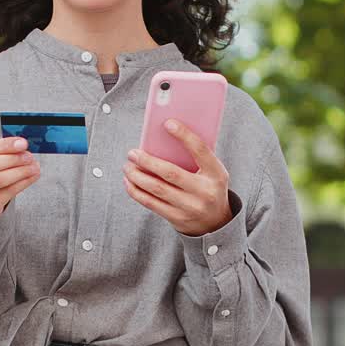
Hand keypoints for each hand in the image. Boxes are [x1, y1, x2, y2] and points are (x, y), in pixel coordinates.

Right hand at [0, 137, 40, 216]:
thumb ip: (0, 152)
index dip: (4, 145)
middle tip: (29, 156)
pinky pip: (6, 193)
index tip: (22, 143)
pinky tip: (31, 177)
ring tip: (34, 167)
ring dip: (19, 171)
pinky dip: (22, 183)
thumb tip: (21, 146)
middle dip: (12, 159)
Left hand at [123, 119, 232, 235]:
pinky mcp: (177, 219)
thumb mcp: (212, 171)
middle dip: (147, 161)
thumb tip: (163, 139)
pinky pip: (151, 203)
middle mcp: (204, 191)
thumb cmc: (209, 187)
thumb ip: (194, 157)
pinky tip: (129, 182)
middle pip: (170, 172)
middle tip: (132, 153)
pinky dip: (136, 191)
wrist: (217, 222)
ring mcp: (190, 207)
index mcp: (216, 174)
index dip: (184, 135)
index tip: (168, 123)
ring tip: (127, 166)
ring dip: (137, 176)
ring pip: (156, 189)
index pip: (200, 150)